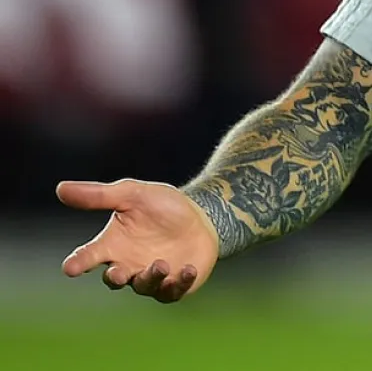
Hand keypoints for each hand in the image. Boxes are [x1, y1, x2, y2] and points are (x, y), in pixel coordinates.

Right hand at [57, 178, 220, 302]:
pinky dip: (179, 284)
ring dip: (150, 277)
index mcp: (112, 245)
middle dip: (115, 278)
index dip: (78, 263)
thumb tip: (60, 188)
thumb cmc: (162, 206)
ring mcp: (150, 277)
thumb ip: (99, 195)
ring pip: (143, 286)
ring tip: (161, 264)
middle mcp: (128, 264)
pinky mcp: (174, 285)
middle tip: (118, 272)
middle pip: (114, 279)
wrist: (201, 215)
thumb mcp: (132, 194)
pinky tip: (188, 270)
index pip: (88, 256)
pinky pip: (173, 292)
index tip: (70, 268)